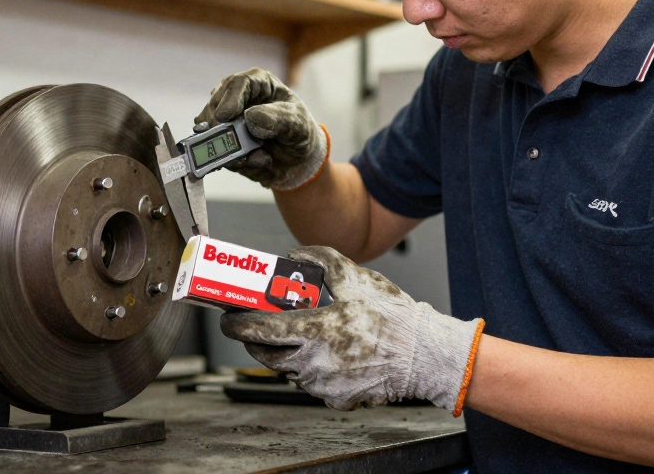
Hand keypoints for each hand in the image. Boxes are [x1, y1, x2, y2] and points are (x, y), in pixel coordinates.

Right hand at [195, 68, 328, 190]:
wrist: (298, 160)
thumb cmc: (299, 131)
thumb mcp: (298, 123)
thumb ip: (278, 119)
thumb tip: (250, 117)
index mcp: (258, 83)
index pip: (238, 84)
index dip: (230, 99)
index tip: (226, 116)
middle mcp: (237, 98)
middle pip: (215, 106)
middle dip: (224, 128)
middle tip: (240, 145)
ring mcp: (226, 120)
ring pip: (210, 131)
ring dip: (231, 149)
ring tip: (260, 157)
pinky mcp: (221, 141)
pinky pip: (215, 152)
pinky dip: (235, 161)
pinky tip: (257, 162)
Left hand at [220, 246, 482, 411]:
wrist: (423, 355)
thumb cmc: (392, 318)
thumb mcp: (355, 277)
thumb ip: (320, 260)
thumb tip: (294, 255)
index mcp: (315, 331)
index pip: (259, 330)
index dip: (237, 324)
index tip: (230, 317)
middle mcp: (314, 363)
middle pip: (266, 354)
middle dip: (255, 339)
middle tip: (257, 324)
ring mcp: (323, 385)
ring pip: (288, 369)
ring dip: (285, 352)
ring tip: (299, 334)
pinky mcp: (335, 399)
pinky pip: (311, 383)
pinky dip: (310, 367)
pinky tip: (325, 352)